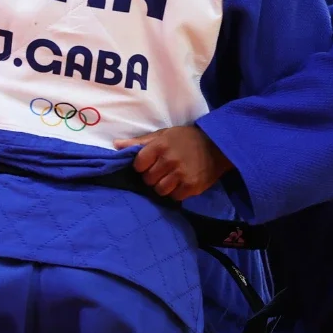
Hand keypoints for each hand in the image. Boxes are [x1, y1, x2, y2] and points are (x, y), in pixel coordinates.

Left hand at [114, 125, 233, 200]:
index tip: (148, 164)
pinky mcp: (192, 187)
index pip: (139, 164)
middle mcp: (170, 160)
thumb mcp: (163, 135)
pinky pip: (174, 197)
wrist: (216, 146)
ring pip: (160, 190)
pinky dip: (175, 193)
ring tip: (170, 178)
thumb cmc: (185, 139)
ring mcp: (181, 174)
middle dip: (152, 177)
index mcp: (160, 145)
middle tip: (161, 171)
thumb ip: (139, 142)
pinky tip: (180, 183)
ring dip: (162, 186)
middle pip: (148, 179)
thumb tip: (116, 145)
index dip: (142, 166)